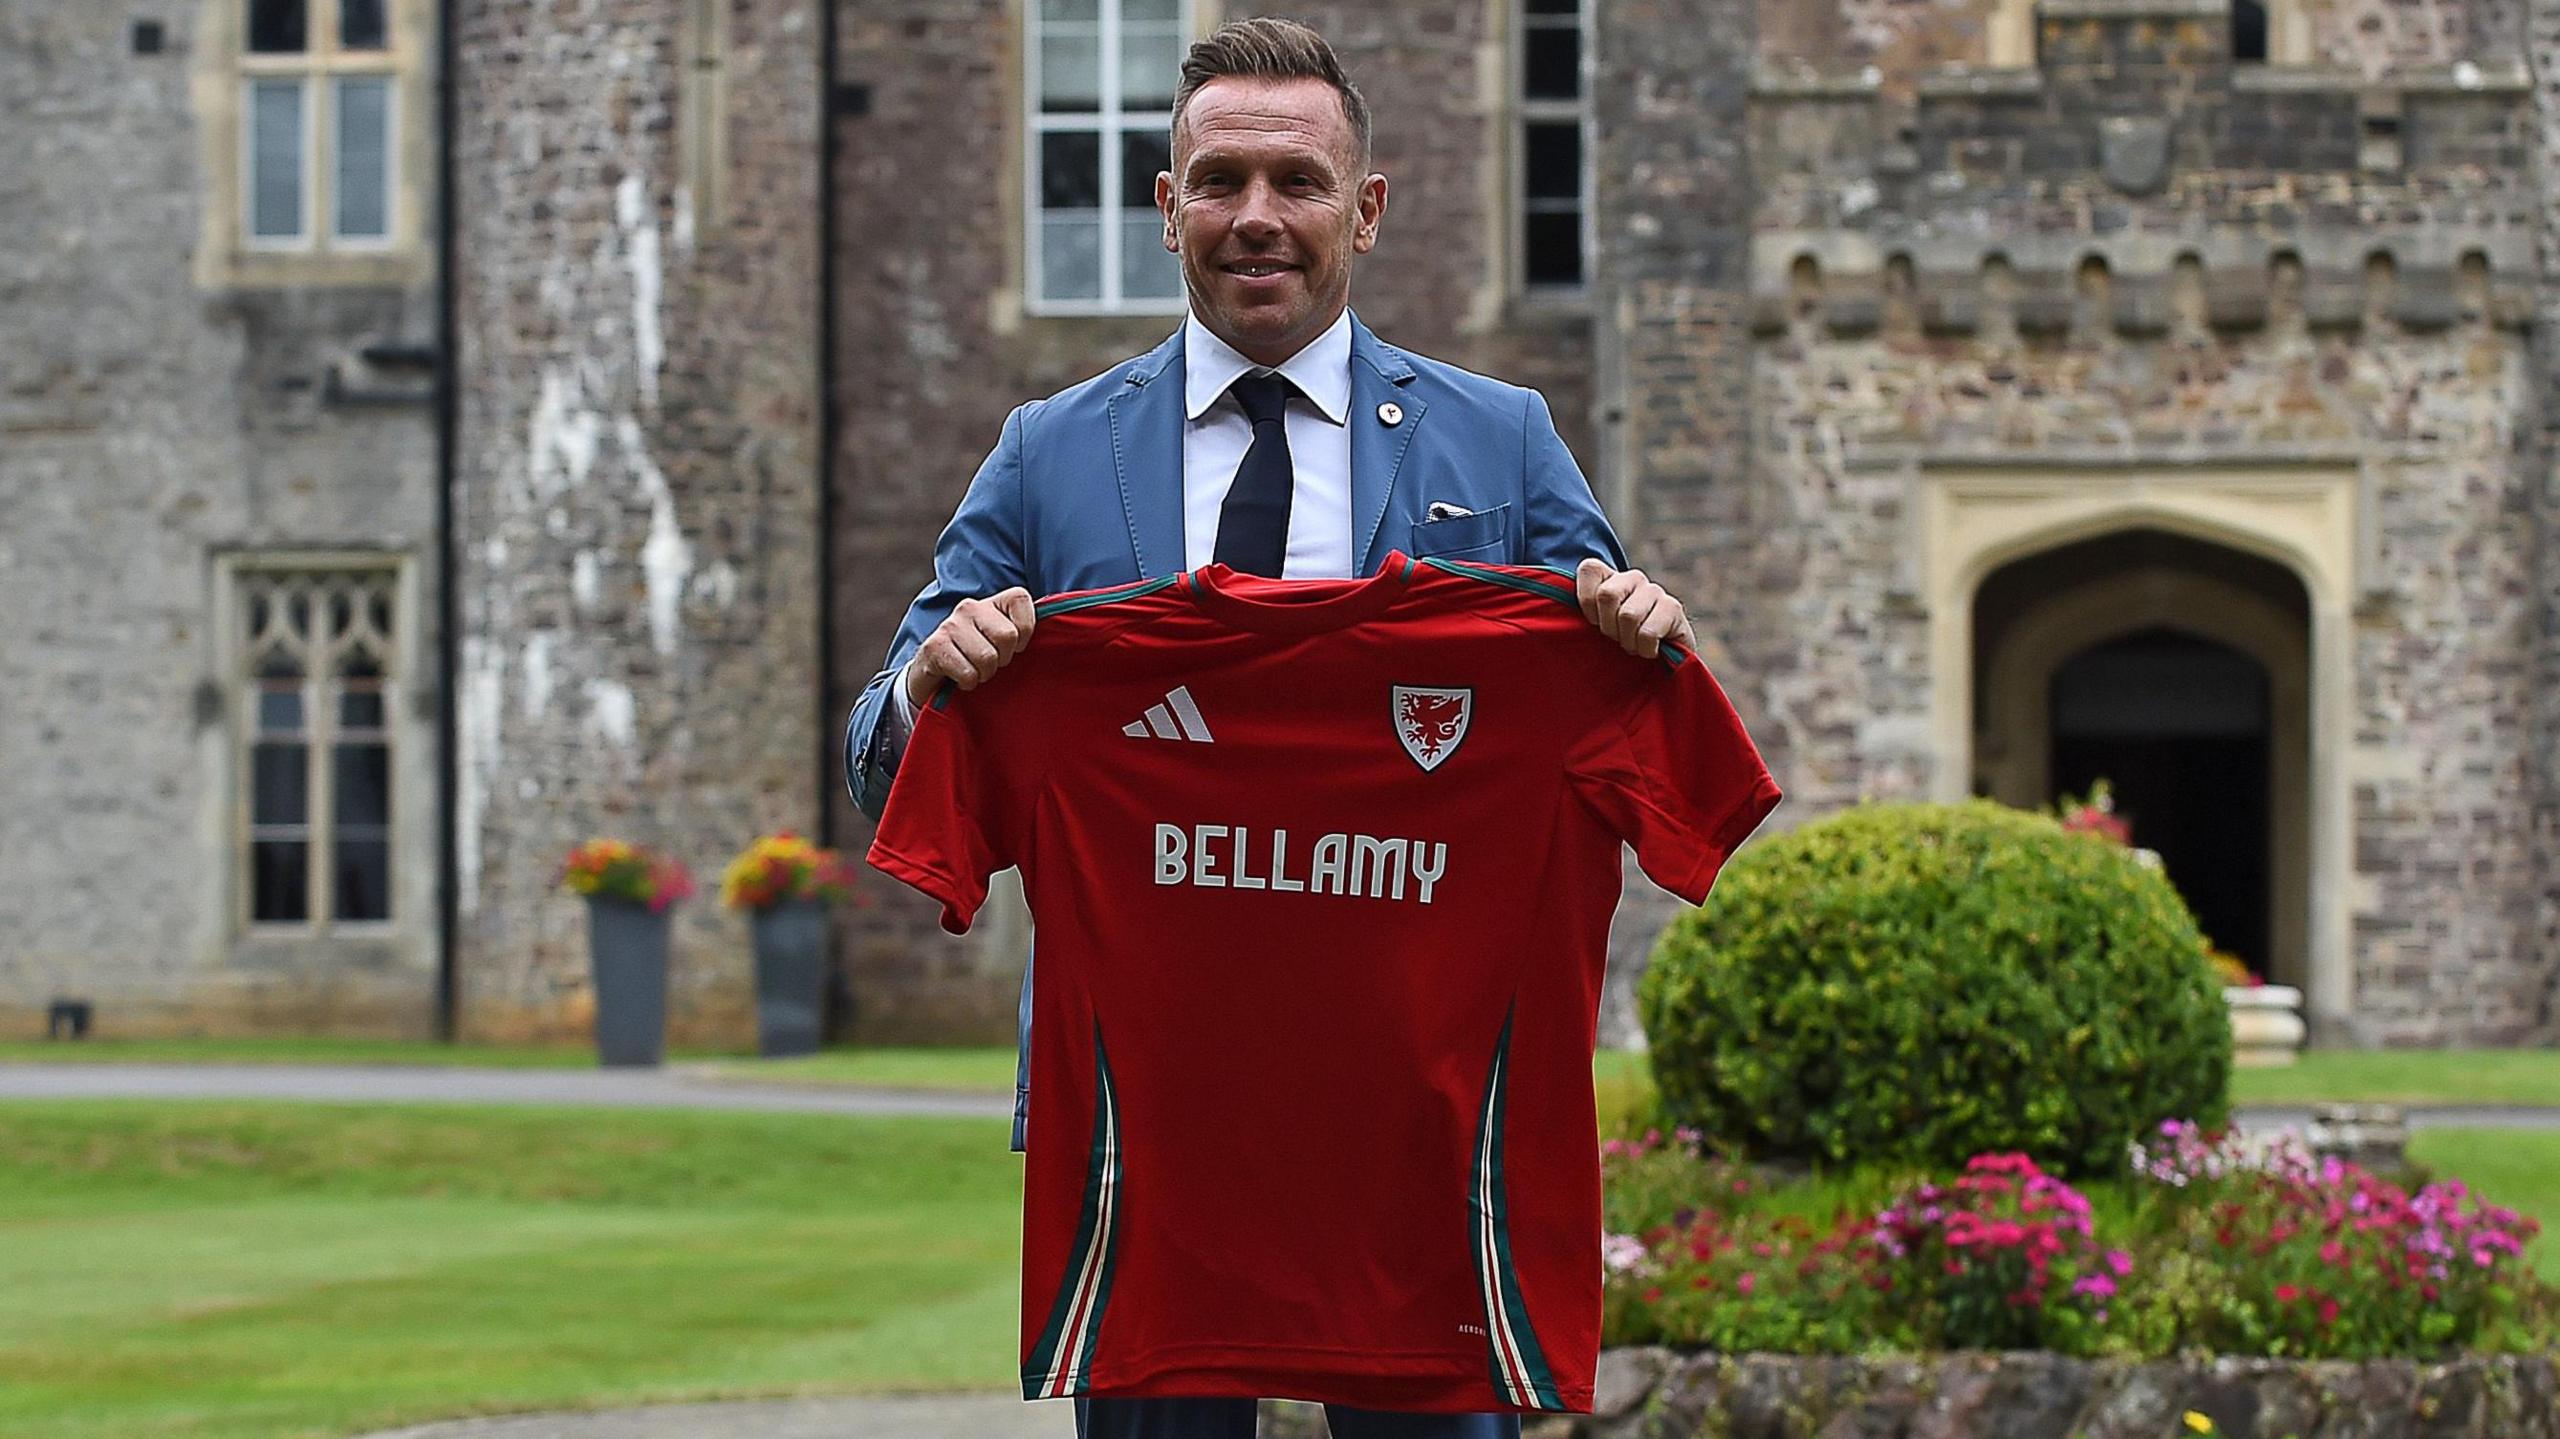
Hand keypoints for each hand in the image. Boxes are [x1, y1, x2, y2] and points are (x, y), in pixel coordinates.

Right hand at [906, 589, 1036, 705]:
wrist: (935, 675)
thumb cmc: (982, 659)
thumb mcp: (1010, 643)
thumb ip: (1033, 634)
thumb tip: (1078, 630)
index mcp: (995, 602)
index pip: (1022, 601)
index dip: (1024, 634)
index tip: (1014, 648)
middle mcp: (971, 606)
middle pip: (1007, 636)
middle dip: (1003, 659)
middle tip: (992, 663)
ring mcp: (950, 625)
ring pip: (987, 658)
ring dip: (984, 674)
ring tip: (976, 670)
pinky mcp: (934, 646)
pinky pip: (967, 672)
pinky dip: (968, 683)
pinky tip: (960, 678)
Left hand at [1575, 559, 1695, 659]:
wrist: (1662, 666)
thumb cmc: (1618, 648)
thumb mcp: (1593, 630)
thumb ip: (1573, 616)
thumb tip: (1546, 606)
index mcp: (1609, 577)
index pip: (1589, 569)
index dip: (1586, 602)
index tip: (1592, 624)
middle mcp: (1633, 578)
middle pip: (1607, 595)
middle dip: (1608, 627)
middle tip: (1615, 639)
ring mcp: (1655, 591)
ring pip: (1628, 615)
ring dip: (1627, 641)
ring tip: (1633, 646)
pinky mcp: (1673, 608)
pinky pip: (1647, 632)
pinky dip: (1644, 649)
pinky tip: (1650, 650)